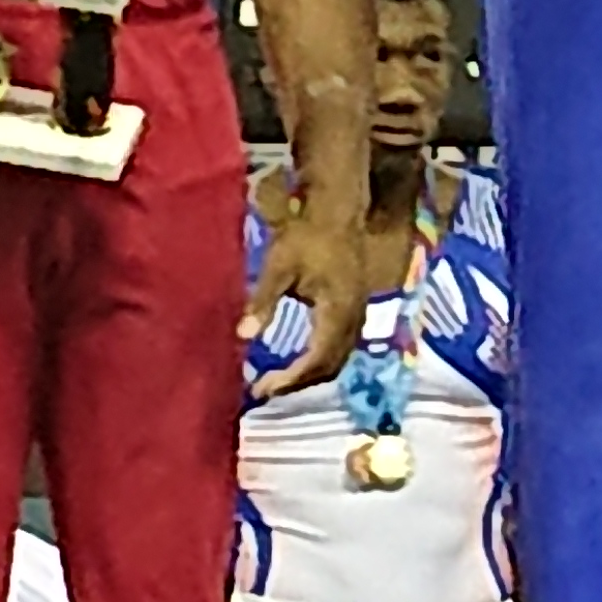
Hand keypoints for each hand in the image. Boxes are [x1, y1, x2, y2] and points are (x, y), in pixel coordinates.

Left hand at [244, 205, 368, 403]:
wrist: (338, 212)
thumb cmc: (306, 236)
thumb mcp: (279, 266)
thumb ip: (263, 301)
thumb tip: (242, 335)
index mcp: (337, 312)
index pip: (316, 360)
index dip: (290, 380)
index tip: (262, 388)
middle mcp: (353, 319)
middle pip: (330, 366)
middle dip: (298, 383)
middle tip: (264, 389)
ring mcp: (358, 315)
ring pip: (338, 359)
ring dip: (309, 374)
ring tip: (278, 381)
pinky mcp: (355, 309)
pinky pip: (341, 346)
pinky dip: (319, 360)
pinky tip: (298, 359)